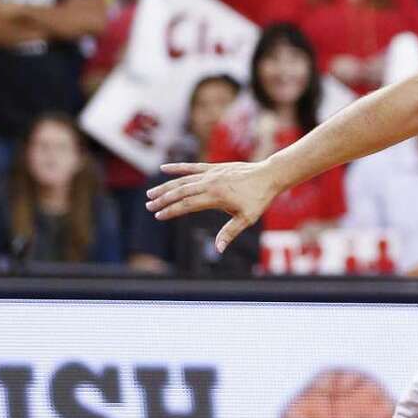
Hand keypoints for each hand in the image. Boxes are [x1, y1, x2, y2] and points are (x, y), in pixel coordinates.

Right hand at [146, 161, 278, 252]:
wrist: (269, 176)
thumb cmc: (259, 199)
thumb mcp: (247, 219)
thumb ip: (229, 232)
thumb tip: (218, 249)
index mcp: (216, 196)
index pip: (188, 204)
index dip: (172, 210)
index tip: (158, 215)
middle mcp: (210, 183)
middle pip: (181, 191)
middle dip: (163, 199)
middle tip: (148, 206)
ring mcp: (211, 174)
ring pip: (183, 180)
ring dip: (166, 186)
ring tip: (150, 193)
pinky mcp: (214, 168)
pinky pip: (192, 167)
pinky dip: (178, 168)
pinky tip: (163, 169)